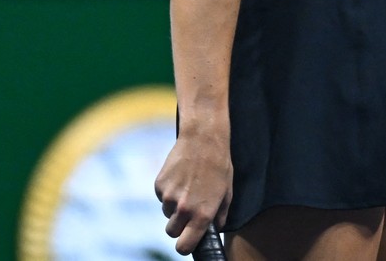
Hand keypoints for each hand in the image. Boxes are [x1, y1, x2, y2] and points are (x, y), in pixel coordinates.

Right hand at [154, 131, 231, 255]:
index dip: (185, 246)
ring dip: (174, 207)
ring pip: (166, 213)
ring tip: (188, 187)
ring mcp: (168, 197)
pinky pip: (161, 197)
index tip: (187, 242)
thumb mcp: (226, 192)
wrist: (203, 138)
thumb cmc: (219, 165)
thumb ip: (220, 215)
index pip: (184, 246)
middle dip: (179, 226)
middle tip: (189, 211)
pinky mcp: (159, 184)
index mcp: (202, 214)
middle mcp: (183, 208)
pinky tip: (180, 177)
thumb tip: (214, 230)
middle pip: (171, 232)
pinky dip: (168, 192)